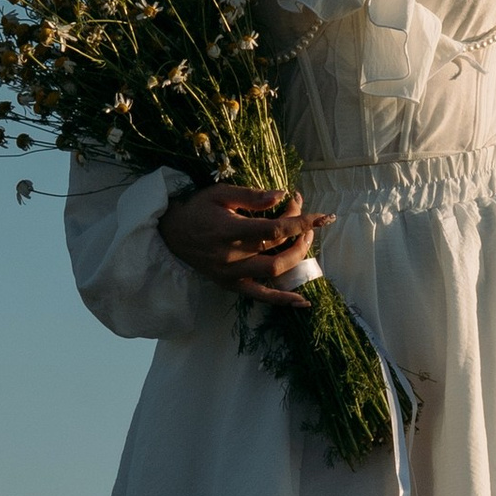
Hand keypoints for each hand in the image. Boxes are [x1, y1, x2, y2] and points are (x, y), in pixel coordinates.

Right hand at [158, 179, 335, 307]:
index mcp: (229, 230)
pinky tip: (303, 301)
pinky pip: (260, 296)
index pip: (275, 228)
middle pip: (278, 247)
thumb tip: (282, 195)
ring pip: (274, 271)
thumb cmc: (197, 209)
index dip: (302, 222)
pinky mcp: (230, 285)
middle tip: (305, 219)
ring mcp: (231, 274)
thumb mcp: (220, 193)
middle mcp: (232, 256)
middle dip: (300, 232)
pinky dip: (282, 299)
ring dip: (296, 256)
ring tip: (305, 240)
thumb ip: (252, 196)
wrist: (170, 234)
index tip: (324, 217)